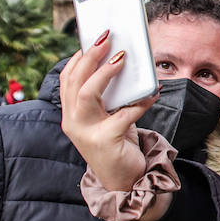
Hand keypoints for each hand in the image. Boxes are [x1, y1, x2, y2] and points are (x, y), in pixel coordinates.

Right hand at [59, 32, 156, 192]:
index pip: (67, 79)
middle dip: (90, 56)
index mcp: (70, 115)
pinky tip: (153, 93)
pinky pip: (125, 114)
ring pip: (88, 93)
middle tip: (106, 39)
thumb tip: (120, 63)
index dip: (79, 57)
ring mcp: (86, 133)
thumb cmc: (117, 144)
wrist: (124, 181)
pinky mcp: (107, 141)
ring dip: (105, 73)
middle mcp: (73, 123)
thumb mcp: (105, 118)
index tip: (93, 40)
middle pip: (75, 81)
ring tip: (122, 58)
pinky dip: (140, 101)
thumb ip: (106, 98)